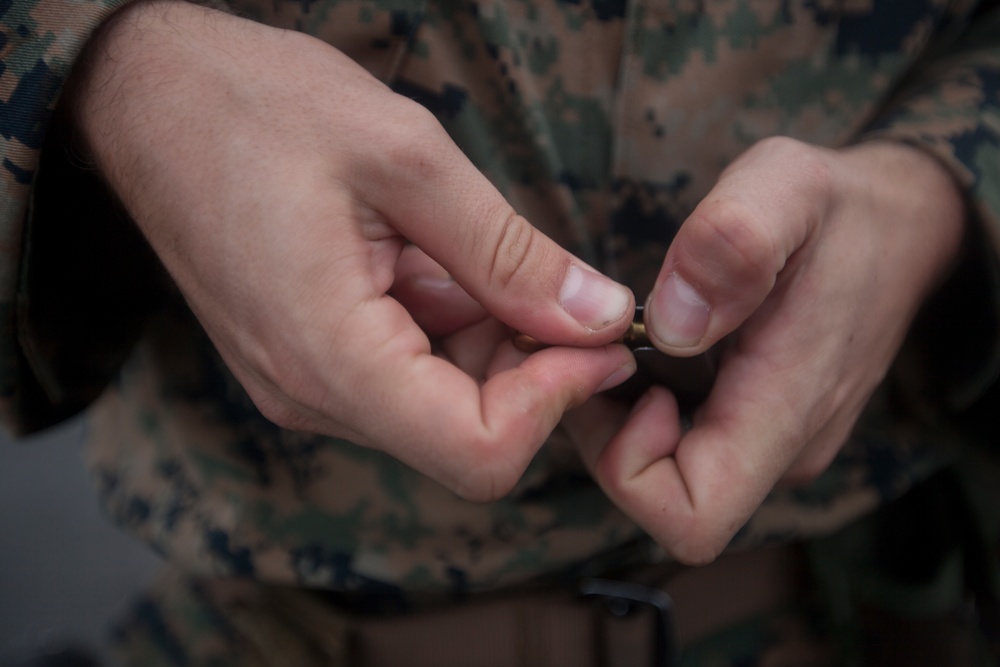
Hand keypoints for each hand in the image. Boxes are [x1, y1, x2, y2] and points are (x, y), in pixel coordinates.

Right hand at [73, 1, 636, 499]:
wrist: (148, 99)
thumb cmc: (257, 108)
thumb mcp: (406, 159)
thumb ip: (509, 253)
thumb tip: (601, 316)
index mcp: (329, 356)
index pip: (477, 453)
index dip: (556, 401)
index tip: (598, 335)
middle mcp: (311, 394)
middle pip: (465, 435)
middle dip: (533, 368)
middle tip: (558, 283)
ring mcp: (303, 383)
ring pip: (439, 404)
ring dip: (488, 341)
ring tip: (467, 249)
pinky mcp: (306, 360)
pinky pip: (403, 373)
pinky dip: (447, 327)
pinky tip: (431, 257)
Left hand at [574, 137, 965, 563]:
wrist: (897, 227)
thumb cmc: (836, 208)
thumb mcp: (784, 187)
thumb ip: (730, 243)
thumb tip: (672, 326)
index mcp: (785, 412)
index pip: (690, 518)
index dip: (629, 465)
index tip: (629, 375)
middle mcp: (780, 449)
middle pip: (660, 498)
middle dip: (610, 429)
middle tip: (604, 344)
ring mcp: (772, 443)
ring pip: (666, 472)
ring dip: (624, 414)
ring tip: (628, 336)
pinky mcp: (761, 426)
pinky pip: (683, 444)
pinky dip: (648, 403)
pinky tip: (651, 344)